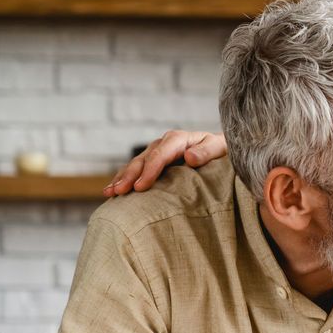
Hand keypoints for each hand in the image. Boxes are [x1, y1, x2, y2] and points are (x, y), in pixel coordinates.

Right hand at [104, 130, 226, 196]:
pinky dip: (124, 179)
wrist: (221, 149)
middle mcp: (164, 143)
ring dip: (122, 178)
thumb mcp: (220, 148)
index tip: (141, 186)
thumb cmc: (222, 150)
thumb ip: (207, 152)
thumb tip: (190, 157)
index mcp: (179, 139)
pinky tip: (111, 191)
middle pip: (144, 159)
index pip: (161, 154)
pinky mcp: (154, 161)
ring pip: (136, 164)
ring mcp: (157, 151)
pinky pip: (136, 170)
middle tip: (119, 191)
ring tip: (110, 192)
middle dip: (130, 175)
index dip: (150, 170)